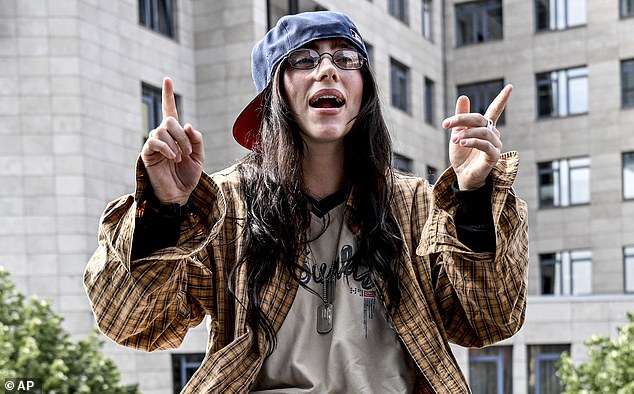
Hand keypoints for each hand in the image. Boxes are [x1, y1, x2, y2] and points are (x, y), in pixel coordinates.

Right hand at [141, 77, 204, 204]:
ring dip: (177, 143)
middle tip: (188, 152)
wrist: (179, 194)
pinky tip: (173, 157)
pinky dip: (166, 147)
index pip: (171, 111)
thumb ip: (197, 139)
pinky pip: (154, 141)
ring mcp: (154, 144)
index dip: (168, 95)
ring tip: (181, 158)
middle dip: (182, 134)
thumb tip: (187, 125)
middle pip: (170, 120)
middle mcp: (163, 136)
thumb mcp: (199, 156)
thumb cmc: (188, 175)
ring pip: (163, 130)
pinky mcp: (147, 153)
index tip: (167, 79)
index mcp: (176, 134)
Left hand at [442, 84, 512, 189]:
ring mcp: (495, 145)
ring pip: (483, 132)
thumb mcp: (457, 133)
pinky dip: (472, 141)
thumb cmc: (461, 156)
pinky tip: (462, 142)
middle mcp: (493, 134)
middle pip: (480, 119)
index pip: (495, 110)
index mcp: (485, 127)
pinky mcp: (493, 156)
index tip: (510, 87)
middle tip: (446, 124)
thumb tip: (464, 96)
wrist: (462, 176)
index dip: (502, 99)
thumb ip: (461, 117)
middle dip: (462, 119)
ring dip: (466, 133)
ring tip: (454, 139)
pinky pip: (485, 145)